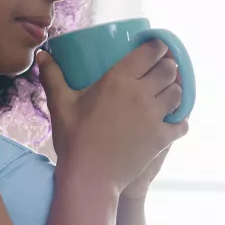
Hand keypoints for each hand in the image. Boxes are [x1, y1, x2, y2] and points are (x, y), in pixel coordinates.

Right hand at [37, 42, 188, 193]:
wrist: (90, 177)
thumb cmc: (74, 140)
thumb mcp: (61, 104)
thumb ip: (52, 76)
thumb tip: (42, 55)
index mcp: (119, 80)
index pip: (151, 52)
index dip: (158, 46)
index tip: (156, 48)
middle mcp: (141, 94)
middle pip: (169, 70)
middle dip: (168, 67)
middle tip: (160, 71)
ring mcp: (154, 116)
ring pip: (178, 93)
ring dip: (174, 91)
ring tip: (165, 95)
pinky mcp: (162, 138)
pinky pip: (182, 123)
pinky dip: (179, 120)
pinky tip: (171, 121)